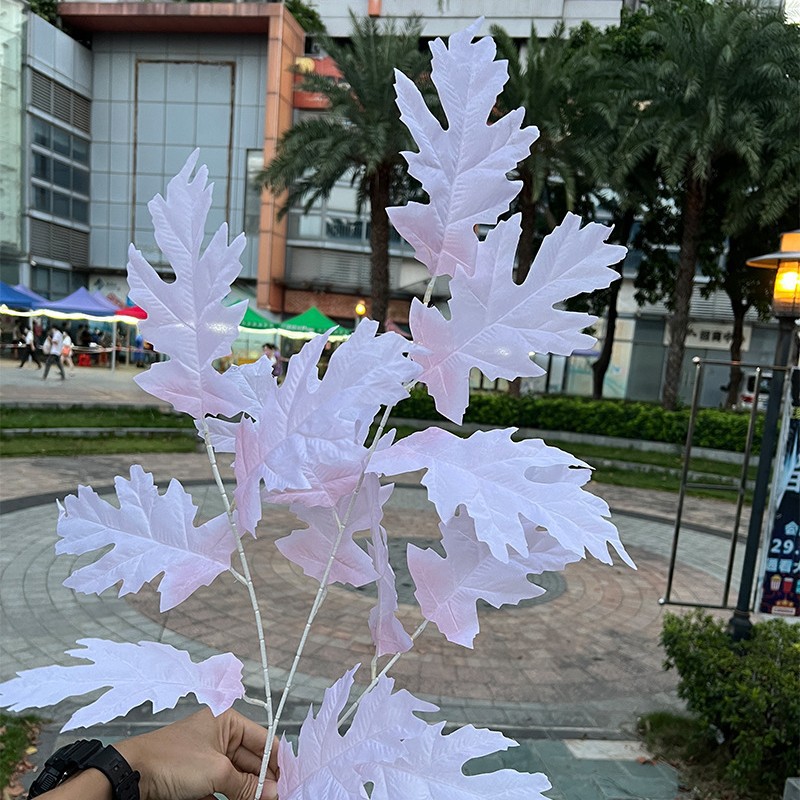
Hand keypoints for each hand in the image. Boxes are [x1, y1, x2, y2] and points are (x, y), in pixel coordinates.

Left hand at [115, 708, 278, 799]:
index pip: (263, 741)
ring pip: (238, 778)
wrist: (131, 777)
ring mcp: (208, 759)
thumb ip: (247, 785)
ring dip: (250, 792)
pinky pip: (222, 790)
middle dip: (266, 781)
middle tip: (281, 796)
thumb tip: (273, 794)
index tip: (292, 781)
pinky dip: (233, 798)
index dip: (278, 762)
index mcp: (227, 722)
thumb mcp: (216, 772)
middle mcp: (220, 737)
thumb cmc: (173, 760)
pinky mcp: (197, 780)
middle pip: (252, 762)